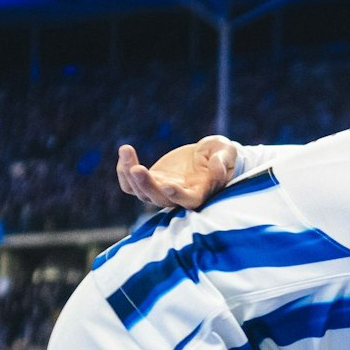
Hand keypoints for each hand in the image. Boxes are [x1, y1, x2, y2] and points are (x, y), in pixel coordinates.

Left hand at [116, 136, 238, 210]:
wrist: (207, 155)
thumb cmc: (220, 155)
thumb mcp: (226, 153)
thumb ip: (222, 160)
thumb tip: (217, 165)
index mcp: (200, 193)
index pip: (188, 200)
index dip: (178, 195)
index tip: (168, 185)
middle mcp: (179, 196)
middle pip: (159, 199)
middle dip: (147, 185)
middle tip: (137, 169)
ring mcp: (162, 190)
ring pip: (142, 193)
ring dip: (130, 175)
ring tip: (126, 150)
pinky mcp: (151, 181)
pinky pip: (130, 184)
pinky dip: (123, 171)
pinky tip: (125, 152)